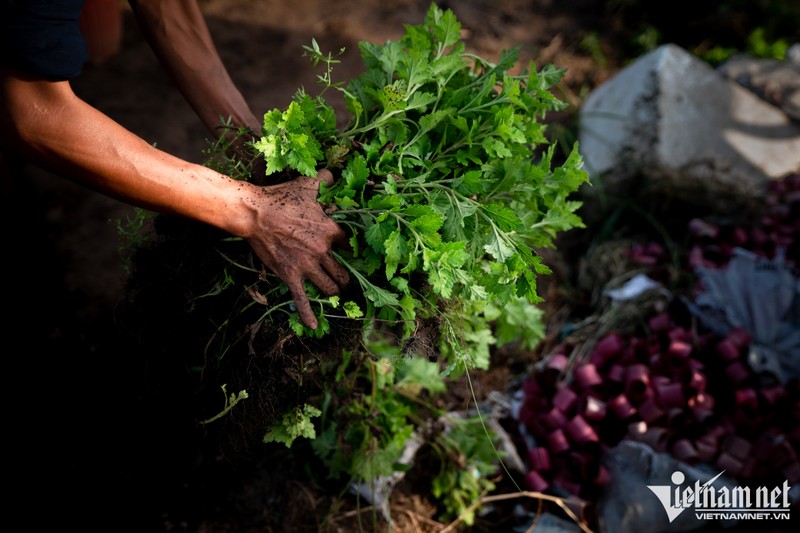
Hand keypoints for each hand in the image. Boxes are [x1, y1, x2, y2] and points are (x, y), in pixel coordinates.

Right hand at [244, 169, 348, 328]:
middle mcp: (322, 250)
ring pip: (329, 287)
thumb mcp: (307, 185)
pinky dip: (308, 314)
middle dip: (345, 277)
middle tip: (346, 279)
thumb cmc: (281, 198)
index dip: (354, 251)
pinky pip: (302, 299)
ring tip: (335, 291)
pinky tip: (313, 326)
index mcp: (330, 230)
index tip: (356, 255)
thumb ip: (325, 179)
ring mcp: (306, 265)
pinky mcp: (291, 275)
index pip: (351, 245)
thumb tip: (333, 173)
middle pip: (343, 271)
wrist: (254, 212)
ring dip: (334, 291)